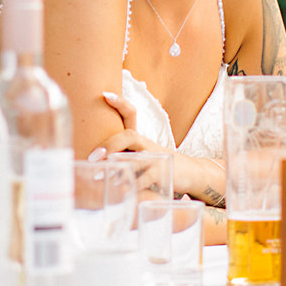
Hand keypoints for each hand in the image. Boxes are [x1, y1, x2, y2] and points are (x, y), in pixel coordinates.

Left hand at [88, 93, 223, 205]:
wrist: (193, 173)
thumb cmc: (161, 166)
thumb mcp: (143, 156)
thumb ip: (124, 155)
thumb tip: (96, 160)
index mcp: (141, 139)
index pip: (131, 114)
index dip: (120, 103)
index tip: (105, 94)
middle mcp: (148, 145)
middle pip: (129, 136)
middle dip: (109, 145)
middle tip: (93, 156)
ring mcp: (157, 158)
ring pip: (136, 158)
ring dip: (118, 167)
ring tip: (100, 176)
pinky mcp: (164, 172)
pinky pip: (147, 178)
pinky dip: (134, 184)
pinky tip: (123, 191)